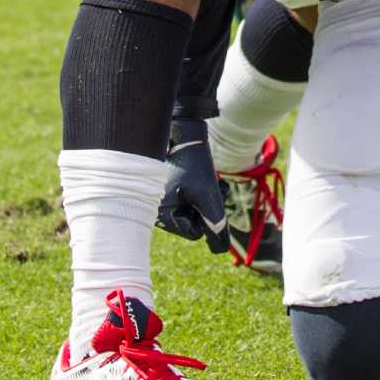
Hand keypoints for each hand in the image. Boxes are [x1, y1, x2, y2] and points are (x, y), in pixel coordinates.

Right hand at [157, 116, 229, 251]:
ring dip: (210, 197)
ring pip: (197, 209)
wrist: (182, 130)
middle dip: (210, 206)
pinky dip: (204, 189)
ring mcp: (164, 198)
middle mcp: (159, 209)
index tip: (209, 198)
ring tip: (214, 180)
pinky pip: (192, 198)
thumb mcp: (208, 195)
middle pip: (196, 220)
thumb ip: (215, 223)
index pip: (195, 233)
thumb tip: (220, 249)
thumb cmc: (193, 164)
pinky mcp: (170, 187)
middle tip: (217, 188)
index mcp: (162, 215)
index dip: (208, 217)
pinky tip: (209, 176)